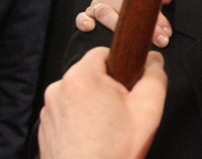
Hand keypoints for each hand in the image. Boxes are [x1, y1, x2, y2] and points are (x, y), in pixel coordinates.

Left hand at [39, 48, 166, 158]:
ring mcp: (48, 110)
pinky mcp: (46, 128)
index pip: (103, 52)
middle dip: (108, 90)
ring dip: (94, 106)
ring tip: (108, 131)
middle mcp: (58, 89)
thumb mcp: (149, 108)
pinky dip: (81, 122)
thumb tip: (154, 59)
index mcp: (81, 77)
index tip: (130, 88)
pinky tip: (95, 139)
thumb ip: (155, 75)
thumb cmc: (113, 152)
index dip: (122, 67)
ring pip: (80, 95)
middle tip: (123, 114)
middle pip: (91, 75)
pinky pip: (68, 113)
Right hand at [75, 0, 172, 47]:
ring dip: (120, 27)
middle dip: (143, 24)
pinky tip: (90, 28)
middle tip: (160, 40)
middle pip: (124, 5)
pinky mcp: (85, 16)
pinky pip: (82, 17)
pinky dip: (84, 21)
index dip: (155, 13)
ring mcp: (95, 4)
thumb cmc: (133, 8)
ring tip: (134, 42)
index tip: (167, 30)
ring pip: (105, 11)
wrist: (115, 13)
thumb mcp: (147, 0)